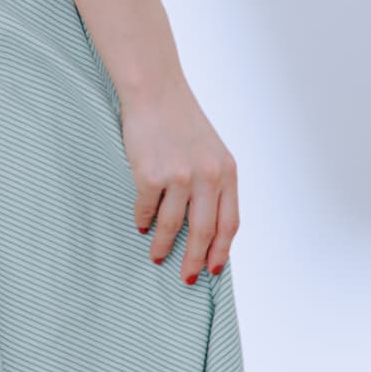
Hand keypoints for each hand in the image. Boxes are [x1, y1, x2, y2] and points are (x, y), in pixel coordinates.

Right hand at [120, 81, 238, 281]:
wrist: (155, 92)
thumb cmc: (181, 122)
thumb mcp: (211, 152)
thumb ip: (213, 185)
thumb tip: (205, 229)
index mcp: (226, 172)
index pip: (229, 223)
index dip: (221, 251)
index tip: (213, 270)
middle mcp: (207, 176)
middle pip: (203, 232)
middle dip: (194, 260)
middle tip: (186, 278)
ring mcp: (179, 176)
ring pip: (172, 226)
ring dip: (163, 246)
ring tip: (157, 256)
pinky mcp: (150, 175)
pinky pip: (146, 210)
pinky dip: (142, 222)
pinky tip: (141, 227)